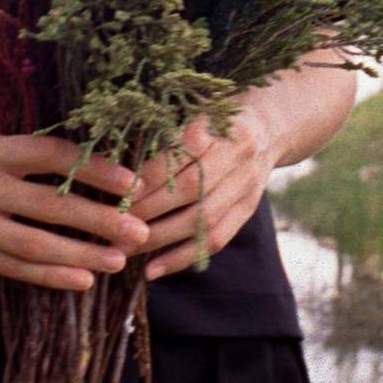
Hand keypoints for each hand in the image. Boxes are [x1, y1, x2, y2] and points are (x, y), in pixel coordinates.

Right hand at [0, 128, 149, 292]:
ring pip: (35, 246)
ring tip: (118, 261)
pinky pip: (12, 269)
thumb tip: (76, 162)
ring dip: (81, 255)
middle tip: (138, 230)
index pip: (50, 155)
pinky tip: (81, 281)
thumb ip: (18, 153)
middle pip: (50, 205)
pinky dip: (49, 277)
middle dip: (98, 220)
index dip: (92, 168)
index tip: (129, 180)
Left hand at [126, 103, 281, 281]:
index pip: (183, 155)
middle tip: (114, 226)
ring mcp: (246, 187)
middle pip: (193, 190)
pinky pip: (216, 240)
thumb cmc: (217, 119)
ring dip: (161, 240)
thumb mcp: (197, 113)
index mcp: (222, 127)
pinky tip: (154, 269)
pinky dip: (182, 257)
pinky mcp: (247, 210)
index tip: (122, 191)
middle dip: (150, 211)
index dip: (153, 176)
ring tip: (126, 250)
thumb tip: (125, 170)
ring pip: (203, 221)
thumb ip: (169, 134)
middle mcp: (237, 157)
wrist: (269, 127)